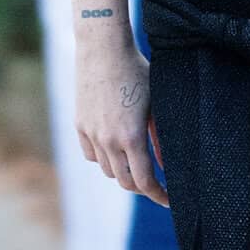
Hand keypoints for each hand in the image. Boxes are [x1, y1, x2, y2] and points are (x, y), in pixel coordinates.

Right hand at [76, 42, 168, 204]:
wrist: (103, 49)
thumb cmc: (137, 72)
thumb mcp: (156, 104)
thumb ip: (160, 138)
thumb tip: (164, 165)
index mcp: (131, 137)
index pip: (144, 181)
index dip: (158, 195)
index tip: (169, 200)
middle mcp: (108, 140)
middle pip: (124, 181)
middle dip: (142, 187)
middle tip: (155, 184)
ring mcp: (91, 133)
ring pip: (107, 169)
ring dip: (122, 172)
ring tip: (136, 164)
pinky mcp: (79, 125)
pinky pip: (91, 154)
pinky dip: (103, 158)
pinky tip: (114, 150)